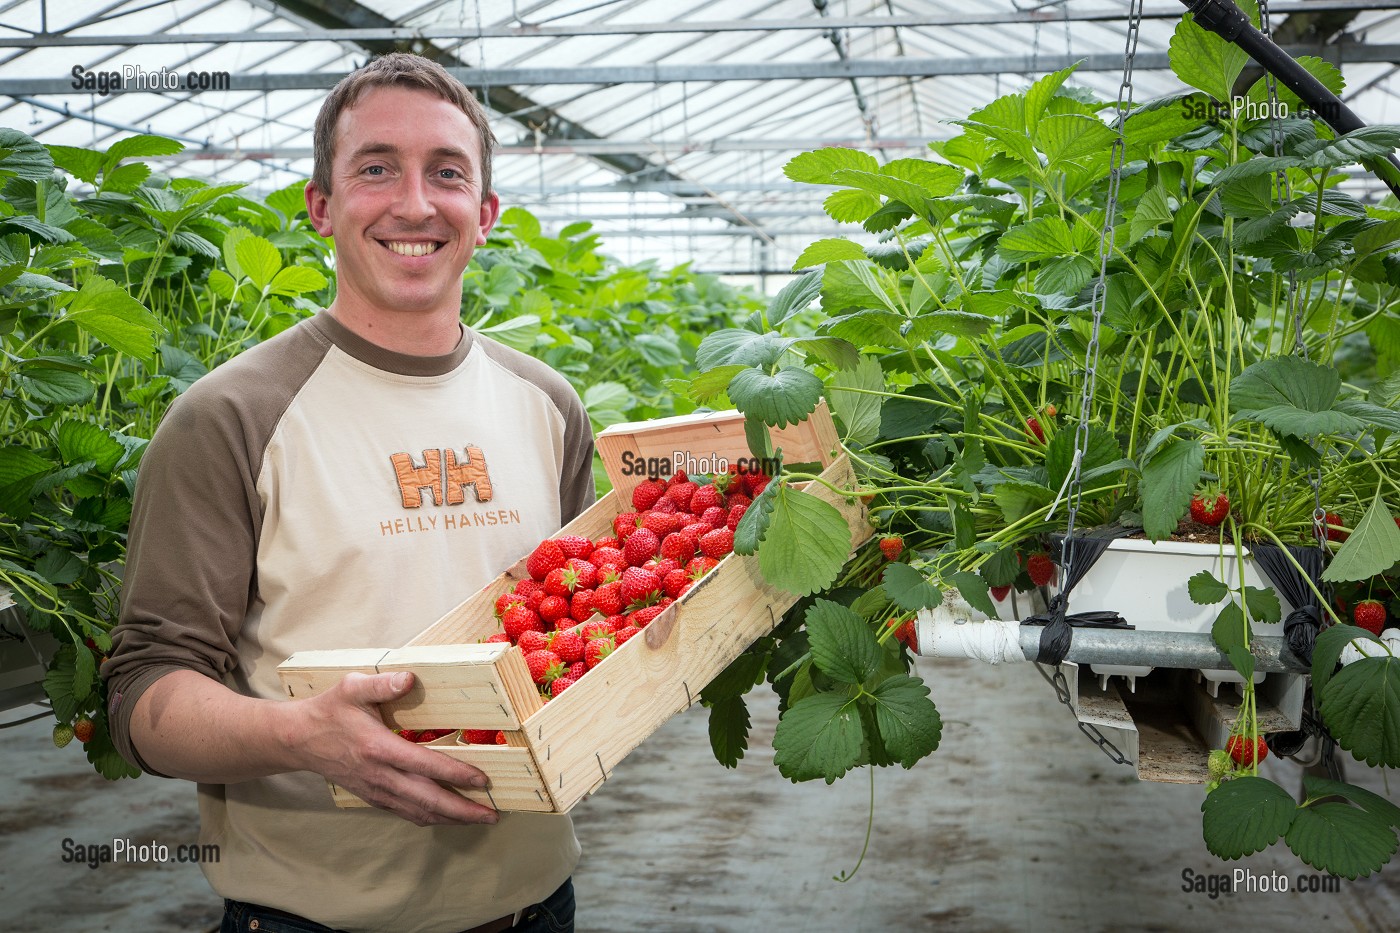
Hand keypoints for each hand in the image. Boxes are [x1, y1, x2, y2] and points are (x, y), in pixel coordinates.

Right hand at [290, 671, 498, 826]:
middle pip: (428, 800)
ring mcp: (376, 790)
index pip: (425, 765)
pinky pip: (407, 813)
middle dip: (463, 811)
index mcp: (378, 748)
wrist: (298, 740)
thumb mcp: (351, 688)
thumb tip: (409, 678)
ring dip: (451, 819)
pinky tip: (449, 817)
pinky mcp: (374, 797)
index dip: (456, 775)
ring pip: (419, 812)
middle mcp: (380, 775)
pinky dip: (431, 818)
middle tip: (493, 815)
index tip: (483, 780)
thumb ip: (382, 684)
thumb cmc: (329, 711)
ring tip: (479, 819)